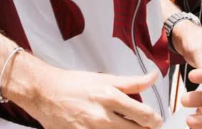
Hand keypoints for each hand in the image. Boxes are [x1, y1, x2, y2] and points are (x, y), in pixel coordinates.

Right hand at [23, 68, 163, 128]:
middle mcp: (102, 116)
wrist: (45, 93)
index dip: (155, 120)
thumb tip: (154, 77)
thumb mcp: (105, 78)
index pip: (144, 115)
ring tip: (122, 125)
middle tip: (144, 126)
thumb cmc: (74, 84)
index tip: (156, 121)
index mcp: (110, 97)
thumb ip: (132, 82)